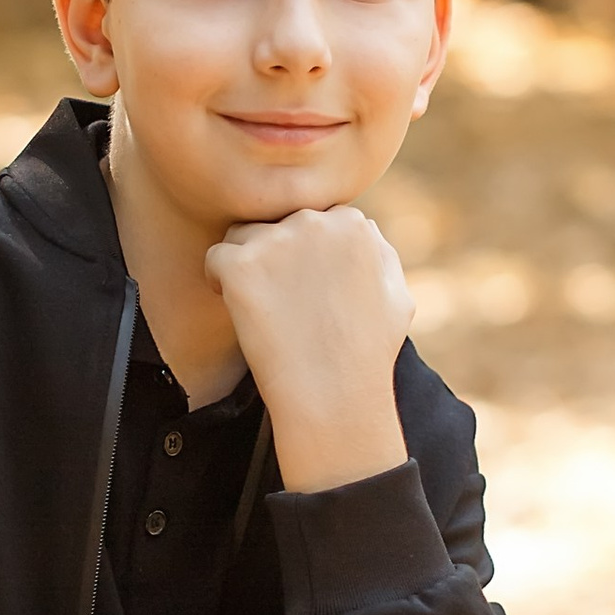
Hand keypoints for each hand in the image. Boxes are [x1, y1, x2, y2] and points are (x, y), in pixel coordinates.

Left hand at [205, 206, 411, 494]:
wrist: (335, 394)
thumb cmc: (367, 355)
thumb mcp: (398, 296)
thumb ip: (379, 254)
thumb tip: (361, 229)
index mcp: (353, 224)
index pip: (316, 220)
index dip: (306, 256)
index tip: (307, 289)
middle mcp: (314, 221)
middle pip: (278, 224)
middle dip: (276, 256)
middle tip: (283, 302)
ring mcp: (276, 241)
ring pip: (243, 236)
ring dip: (246, 263)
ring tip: (261, 307)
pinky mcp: (241, 265)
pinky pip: (216, 258)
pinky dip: (219, 282)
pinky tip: (238, 309)